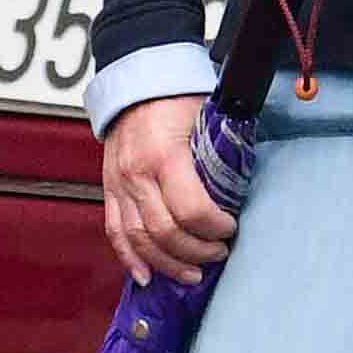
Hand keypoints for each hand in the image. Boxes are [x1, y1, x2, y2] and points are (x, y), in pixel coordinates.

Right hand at [97, 93, 236, 283]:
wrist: (137, 76)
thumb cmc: (175, 95)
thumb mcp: (206, 119)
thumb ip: (219, 159)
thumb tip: (241, 195)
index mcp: (164, 155)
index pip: (190, 210)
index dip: (215, 228)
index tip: (231, 228)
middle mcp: (137, 173)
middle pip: (164, 232)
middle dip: (196, 251)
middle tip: (218, 253)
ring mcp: (119, 183)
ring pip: (138, 240)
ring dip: (168, 263)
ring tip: (192, 274)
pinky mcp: (110, 189)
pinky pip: (115, 231)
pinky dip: (130, 258)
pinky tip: (146, 275)